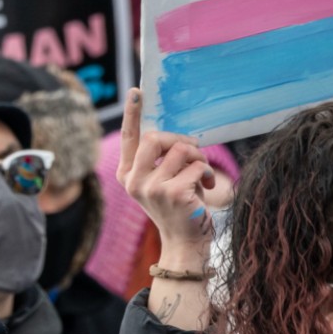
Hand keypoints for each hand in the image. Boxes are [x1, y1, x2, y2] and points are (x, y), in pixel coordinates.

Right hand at [117, 88, 216, 266]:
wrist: (185, 243)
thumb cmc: (178, 207)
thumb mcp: (162, 180)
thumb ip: (161, 159)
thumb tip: (177, 137)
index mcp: (126, 174)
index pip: (129, 137)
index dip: (133, 112)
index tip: (137, 91)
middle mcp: (133, 180)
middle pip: (156, 137)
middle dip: (180, 140)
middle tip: (194, 152)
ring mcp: (151, 187)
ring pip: (180, 150)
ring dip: (197, 158)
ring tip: (200, 174)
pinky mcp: (172, 193)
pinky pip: (196, 165)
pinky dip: (206, 173)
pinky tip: (205, 187)